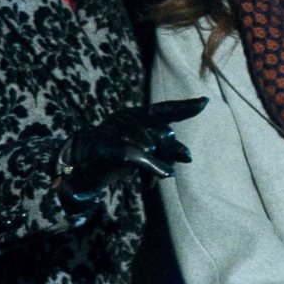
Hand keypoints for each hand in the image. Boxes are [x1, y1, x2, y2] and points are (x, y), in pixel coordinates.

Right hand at [57, 98, 207, 201]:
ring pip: (151, 144)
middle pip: (162, 133)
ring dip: (157, 164)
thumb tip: (188, 157)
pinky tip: (165, 174)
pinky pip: (136, 155)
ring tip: (150, 180)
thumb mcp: (142, 151)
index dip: (183, 107)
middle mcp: (124, 118)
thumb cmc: (114, 158)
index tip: (205, 103)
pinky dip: (153, 165)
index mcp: (133, 115)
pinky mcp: (105, 148)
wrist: (78, 169)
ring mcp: (113, 131)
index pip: (162, 110)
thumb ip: (164, 149)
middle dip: (170, 152)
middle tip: (165, 169)